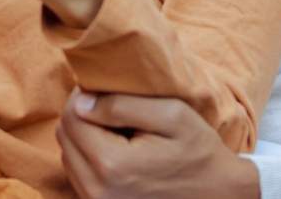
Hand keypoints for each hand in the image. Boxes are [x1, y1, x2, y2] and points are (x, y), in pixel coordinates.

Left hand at [56, 91, 259, 198]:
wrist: (216, 196)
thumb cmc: (198, 152)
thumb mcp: (171, 115)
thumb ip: (122, 105)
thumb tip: (81, 102)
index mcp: (112, 164)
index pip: (71, 117)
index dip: (84, 96)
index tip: (107, 92)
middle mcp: (97, 191)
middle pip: (65, 137)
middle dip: (83, 116)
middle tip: (115, 110)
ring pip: (68, 156)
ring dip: (85, 138)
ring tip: (119, 133)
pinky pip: (78, 175)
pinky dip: (90, 158)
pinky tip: (117, 153)